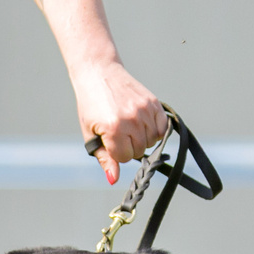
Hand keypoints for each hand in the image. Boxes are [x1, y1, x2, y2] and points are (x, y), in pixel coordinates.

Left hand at [74, 63, 166, 183]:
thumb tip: (114, 179)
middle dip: (129, 146)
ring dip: (143, 139)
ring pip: (153, 141)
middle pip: (140, 150)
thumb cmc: (91, 105)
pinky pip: (163, 127)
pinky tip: (143, 124)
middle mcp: (131, 120)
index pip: (124, 158)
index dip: (116, 153)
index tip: (110, 141)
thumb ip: (104, 157)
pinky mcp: (153, 102)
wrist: (98, 73)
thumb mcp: (90, 133)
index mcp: (113, 129)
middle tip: (119, 132)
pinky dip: (156, 130)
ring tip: (130, 127)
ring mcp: (144, 110)